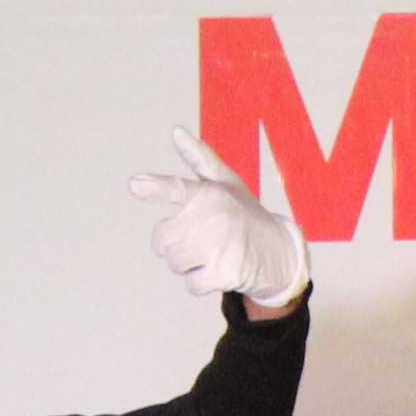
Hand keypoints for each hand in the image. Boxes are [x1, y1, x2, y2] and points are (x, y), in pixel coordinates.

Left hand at [127, 126, 308, 306]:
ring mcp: (221, 246)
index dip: (155, 187)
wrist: (280, 252)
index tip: (135, 185)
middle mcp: (215, 217)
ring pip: (174, 263)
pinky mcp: (226, 272)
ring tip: (212, 253)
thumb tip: (176, 130)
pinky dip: (201, 282)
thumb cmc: (245, 214)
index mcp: (210, 193)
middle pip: (162, 240)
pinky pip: (191, 284)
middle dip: (174, 244)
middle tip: (201, 239)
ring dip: (187, 264)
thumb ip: (199, 158)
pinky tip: (219, 270)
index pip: (178, 188)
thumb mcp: (226, 183)